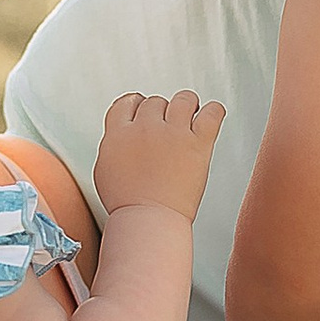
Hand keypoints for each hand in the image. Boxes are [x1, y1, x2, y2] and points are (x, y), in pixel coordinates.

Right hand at [93, 89, 225, 222]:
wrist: (147, 220)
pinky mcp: (198, 143)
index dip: (138, 105)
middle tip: (168, 129)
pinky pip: (212, 112)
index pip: (128, 102)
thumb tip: (122, 137)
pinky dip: (214, 111)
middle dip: (162, 114)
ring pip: (183, 99)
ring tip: (191, 118)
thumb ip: (115, 145)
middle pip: (156, 102)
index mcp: (119, 133)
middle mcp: (146, 127)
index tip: (145, 112)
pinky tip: (211, 117)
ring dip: (187, 106)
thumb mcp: (105, 169)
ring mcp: (173, 133)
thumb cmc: (127, 205)